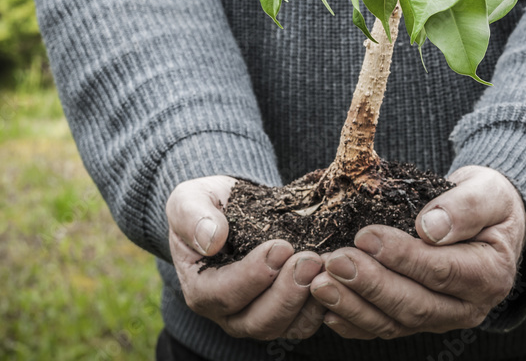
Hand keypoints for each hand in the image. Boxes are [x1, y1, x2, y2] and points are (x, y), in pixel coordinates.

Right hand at [166, 175, 326, 339]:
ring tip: (325, 266)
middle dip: (287, 293)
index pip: (223, 294)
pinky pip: (305, 322)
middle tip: (310, 259)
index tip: (280, 247)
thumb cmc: (208, 205)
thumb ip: (193, 216)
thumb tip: (212, 239)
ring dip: (308, 300)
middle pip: (258, 321)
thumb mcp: (189, 200)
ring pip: (285, 326)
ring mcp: (258, 316)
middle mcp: (228, 312)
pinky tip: (336, 276)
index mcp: (200, 288)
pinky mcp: (285, 313)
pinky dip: (323, 304)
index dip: (253, 276)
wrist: (232, 209)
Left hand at [309, 165, 525, 338]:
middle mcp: (467, 306)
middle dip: (370, 284)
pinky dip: (355, 322)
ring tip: (321, 284)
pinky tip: (327, 309)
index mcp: (490, 274)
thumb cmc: (487, 201)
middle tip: (334, 261)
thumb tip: (429, 228)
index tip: (366, 235)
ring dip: (355, 306)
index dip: (401, 256)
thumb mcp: (487, 192)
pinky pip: (385, 328)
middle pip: (415, 305)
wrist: (487, 219)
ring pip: (396, 323)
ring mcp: (441, 318)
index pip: (441, 271)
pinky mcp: (418, 320)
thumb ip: (465, 208)